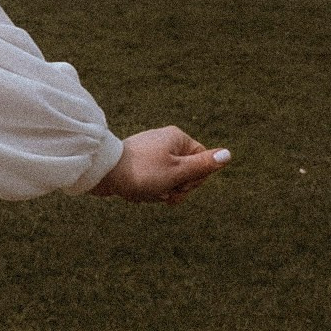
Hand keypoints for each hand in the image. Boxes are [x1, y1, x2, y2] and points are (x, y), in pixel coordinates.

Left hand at [98, 126, 228, 205]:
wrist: (102, 173)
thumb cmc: (142, 172)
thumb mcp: (177, 172)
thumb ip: (204, 165)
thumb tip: (228, 154)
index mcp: (178, 138)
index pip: (203, 162)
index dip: (195, 180)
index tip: (180, 185)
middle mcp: (165, 140)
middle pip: (186, 171)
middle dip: (176, 188)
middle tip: (162, 193)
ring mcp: (151, 150)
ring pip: (169, 179)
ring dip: (161, 191)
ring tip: (145, 192)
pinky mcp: (139, 161)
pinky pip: (153, 179)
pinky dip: (148, 189)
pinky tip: (137, 192)